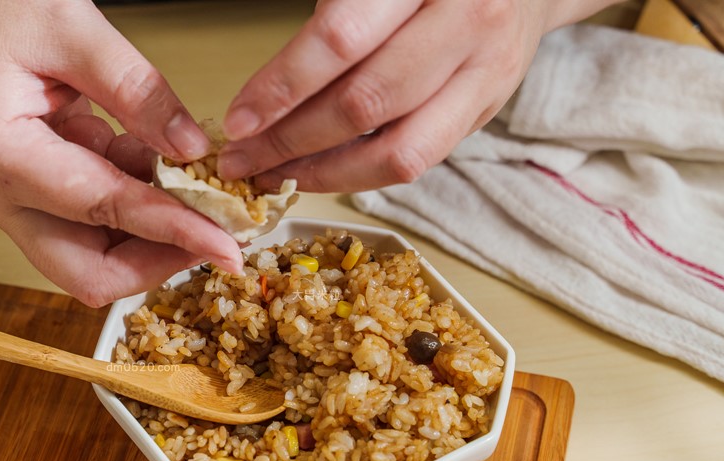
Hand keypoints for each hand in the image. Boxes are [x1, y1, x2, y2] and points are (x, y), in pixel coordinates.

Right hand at [0, 0, 243, 306]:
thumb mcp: (71, 27)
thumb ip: (136, 91)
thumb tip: (192, 150)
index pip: (104, 212)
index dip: (174, 232)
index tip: (227, 246)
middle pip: (87, 273)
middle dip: (156, 262)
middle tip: (212, 232)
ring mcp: (8, 200)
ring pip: (90, 257)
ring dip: (146, 232)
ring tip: (183, 179)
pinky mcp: (27, 193)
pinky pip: (87, 224)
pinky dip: (129, 203)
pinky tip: (145, 156)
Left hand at [217, 0, 613, 192]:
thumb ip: (335, 21)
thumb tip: (263, 94)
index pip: (341, 39)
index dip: (282, 86)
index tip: (239, 119)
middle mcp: (465, 21)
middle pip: (365, 103)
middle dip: (290, 141)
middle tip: (242, 160)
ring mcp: (483, 73)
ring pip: (396, 150)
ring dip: (322, 172)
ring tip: (274, 175)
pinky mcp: (485, 111)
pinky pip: (416, 162)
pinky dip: (358, 174)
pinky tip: (317, 171)